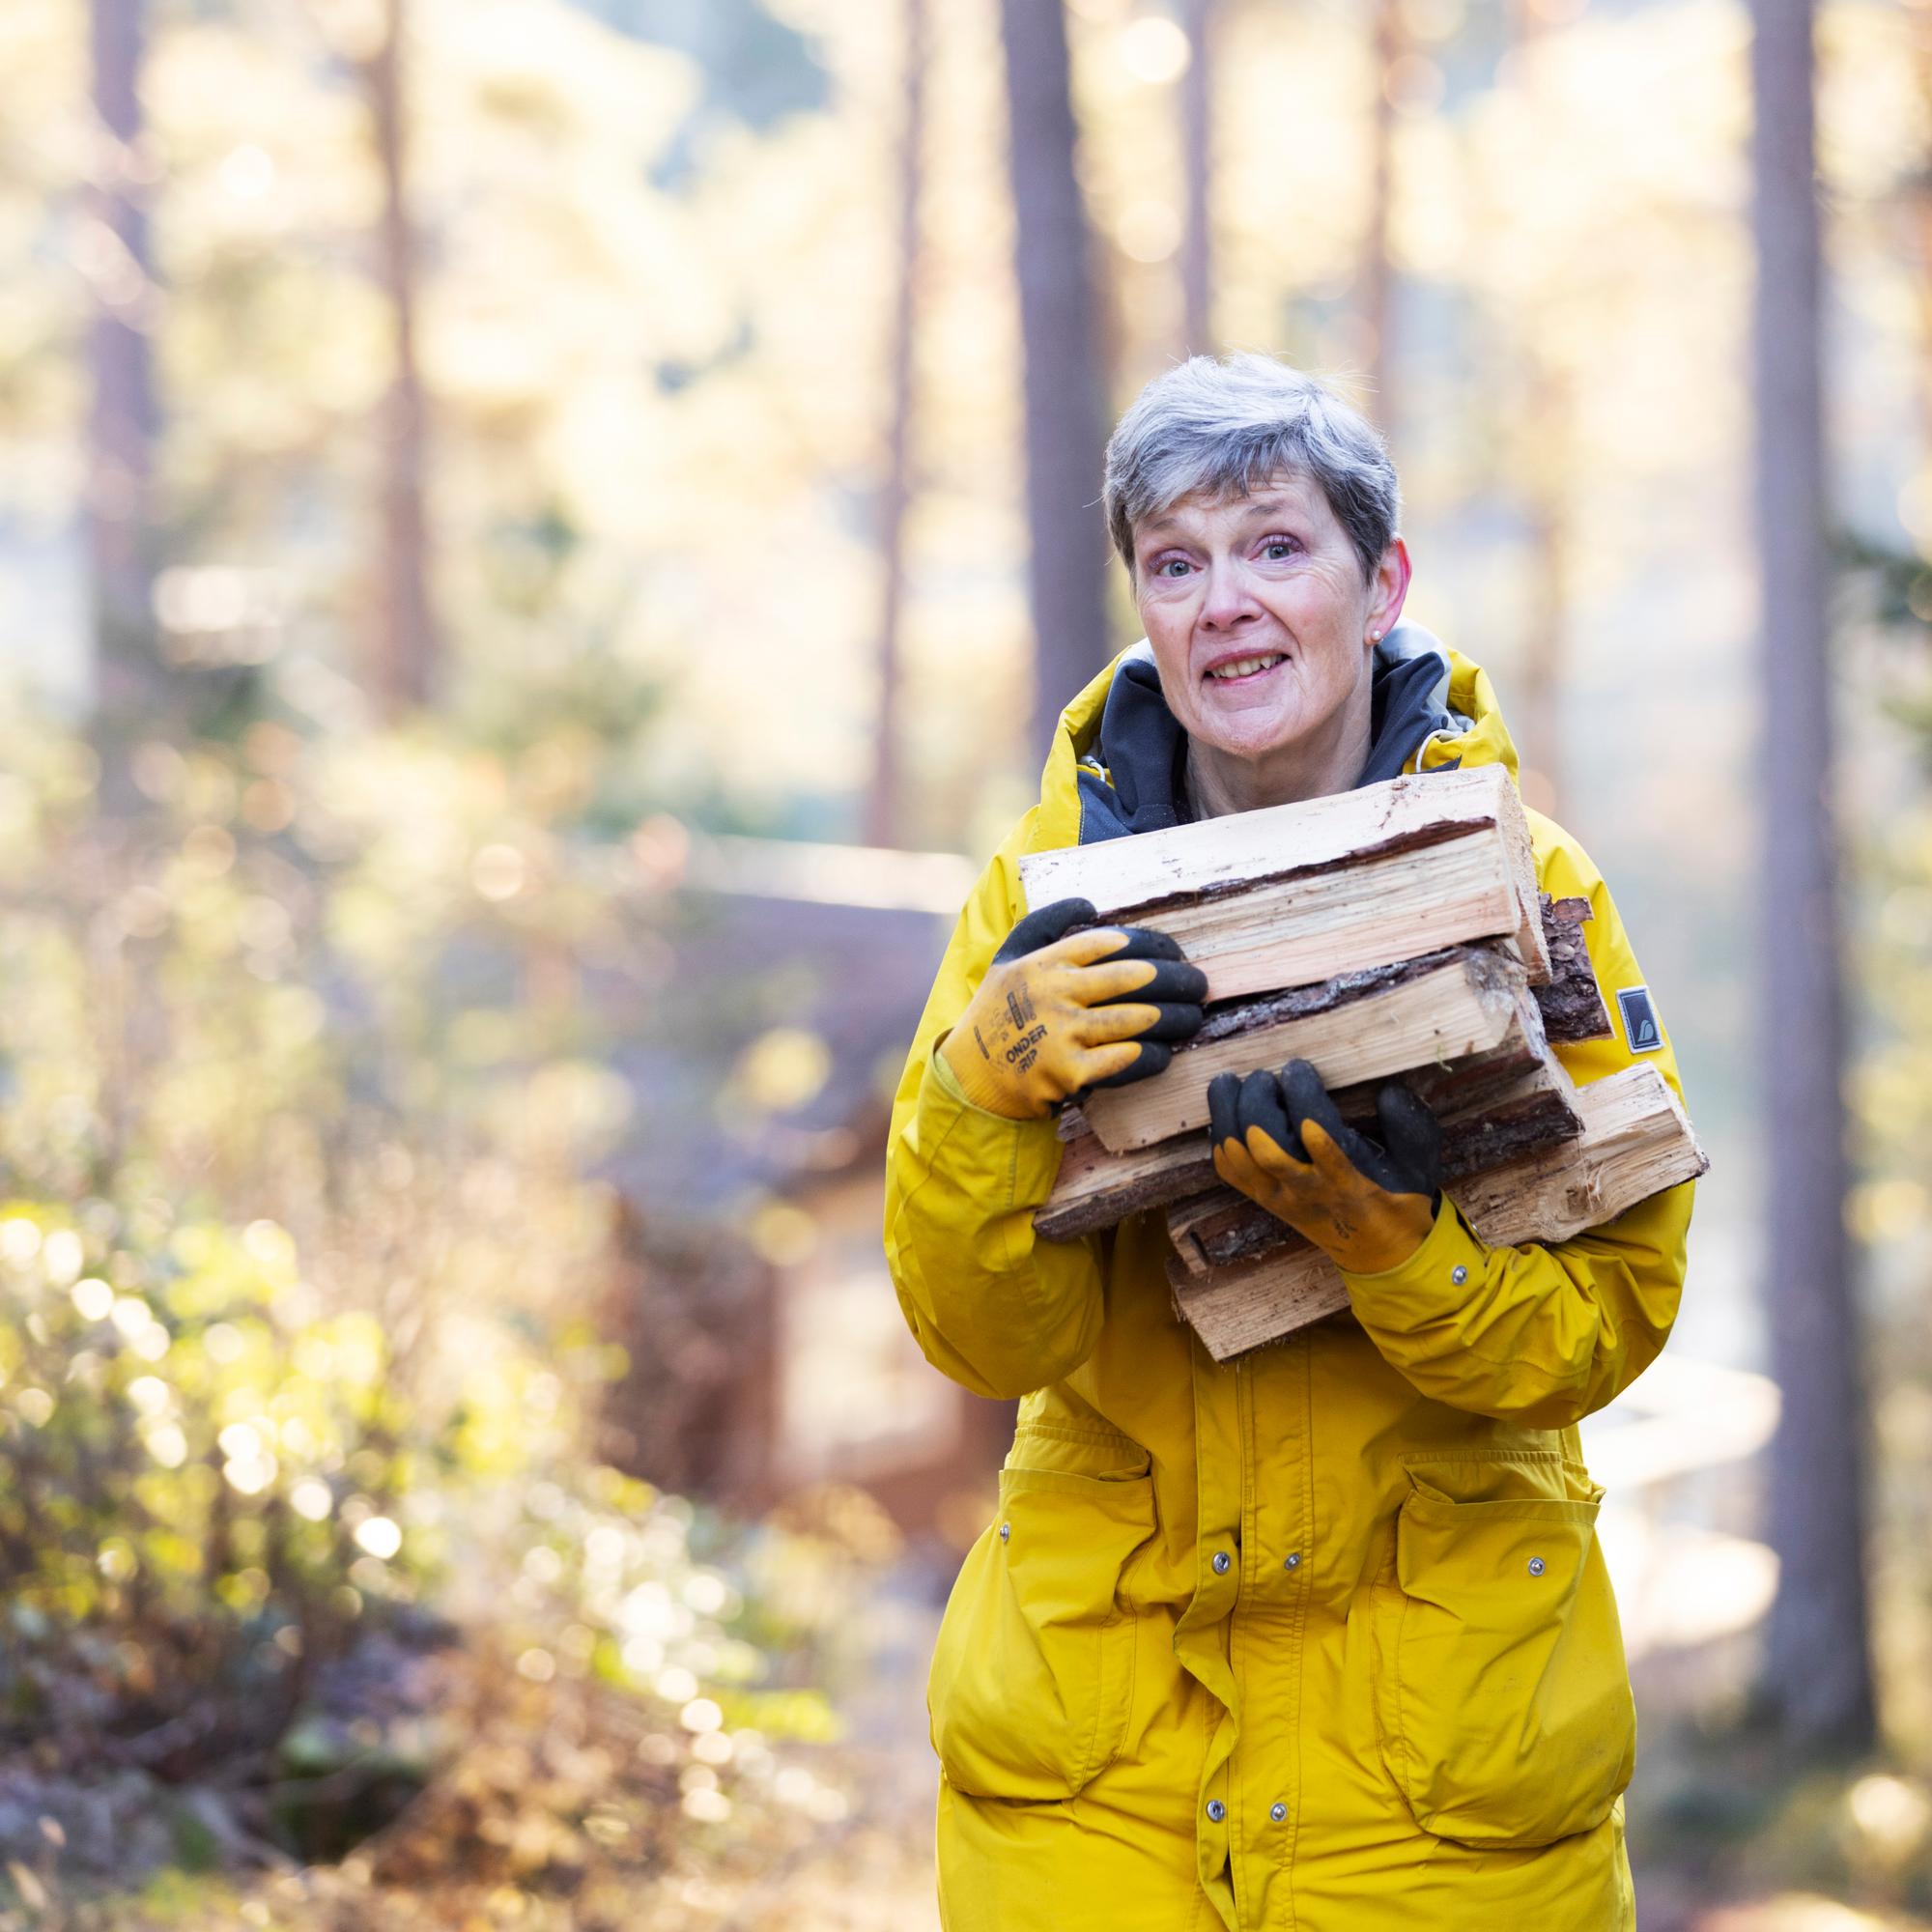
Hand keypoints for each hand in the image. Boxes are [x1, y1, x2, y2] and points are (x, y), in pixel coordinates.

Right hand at [939, 897, 1208, 1119]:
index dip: (1152, 943)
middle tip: (1200, 984)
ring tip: (1194, 1016)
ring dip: (1175, 1018)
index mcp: (1045, 961)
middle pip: (1134, 978)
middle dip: (1177, 979)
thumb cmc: (995, 1012)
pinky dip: (1152, 1055)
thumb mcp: (1008, 957)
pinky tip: (1166, 1051)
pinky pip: (1125, 1060)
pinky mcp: (1069, 1073)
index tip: (1174, 951)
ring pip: (1137, 1019)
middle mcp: (1054, 993)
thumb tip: (1089, 901)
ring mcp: (1062, 1034)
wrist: (970, 1075)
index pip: (1112, 942)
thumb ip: (1045, 924)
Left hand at [1207, 1058, 1443, 1274]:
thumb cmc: (1399, 1198)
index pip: (1312, 1126)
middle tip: (1265, 1076)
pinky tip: (1224, 1113)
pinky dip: (1219, 1138)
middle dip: (1255, 1098)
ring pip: (1236, 1153)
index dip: (1299, 1091)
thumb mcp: (1418, 1161)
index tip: (1299, 1067)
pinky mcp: (1263, 1199)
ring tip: (1230, 1083)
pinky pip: (1228, 1170)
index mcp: (1344, 1176)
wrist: (1382, 1254)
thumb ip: (1407, 1124)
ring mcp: (1278, 1196)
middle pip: (1261, 1140)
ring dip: (1226, 1113)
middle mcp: (1304, 1187)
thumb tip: (1388, 1089)